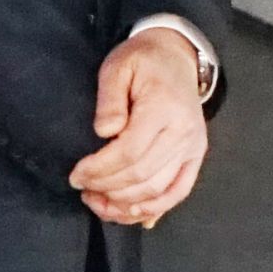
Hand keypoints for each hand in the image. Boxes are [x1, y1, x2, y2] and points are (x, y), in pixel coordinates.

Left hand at [73, 21, 212, 226]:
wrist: (176, 57)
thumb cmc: (143, 61)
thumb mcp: (117, 67)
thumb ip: (109, 99)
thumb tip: (104, 133)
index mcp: (164, 108)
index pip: (129, 152)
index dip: (100, 170)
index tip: (76, 175)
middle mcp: (184, 132)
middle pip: (142, 176)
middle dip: (107, 188)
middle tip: (82, 189)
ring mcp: (193, 147)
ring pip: (159, 190)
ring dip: (125, 205)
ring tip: (98, 202)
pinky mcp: (195, 157)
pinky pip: (178, 192)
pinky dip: (154, 209)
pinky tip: (130, 214)